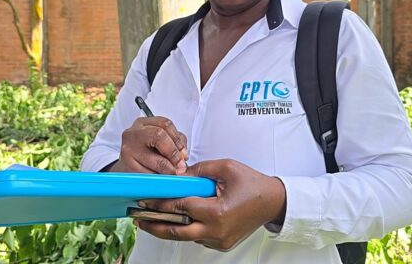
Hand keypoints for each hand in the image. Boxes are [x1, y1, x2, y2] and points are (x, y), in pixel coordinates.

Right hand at [109, 117, 187, 174]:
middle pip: (159, 136)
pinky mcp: (127, 166)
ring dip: (170, 170)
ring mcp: (128, 149)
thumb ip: (175, 142)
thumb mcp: (160, 140)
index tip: (184, 153)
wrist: (127, 165)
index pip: (165, 124)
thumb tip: (183, 155)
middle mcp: (133, 133)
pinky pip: (150, 175)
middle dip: (174, 153)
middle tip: (181, 165)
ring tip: (174, 173)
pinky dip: (160, 178)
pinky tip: (162, 178)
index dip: (178, 139)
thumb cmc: (147, 151)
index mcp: (143, 123)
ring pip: (157, 160)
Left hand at [134, 159, 286, 250]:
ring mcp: (219, 240)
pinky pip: (198, 238)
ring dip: (168, 229)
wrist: (273, 202)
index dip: (160, 203)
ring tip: (150, 220)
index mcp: (217, 212)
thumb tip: (179, 176)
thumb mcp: (226, 167)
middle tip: (138, 218)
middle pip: (177, 232)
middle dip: (155, 225)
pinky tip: (174, 222)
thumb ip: (200, 170)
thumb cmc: (253, 184)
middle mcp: (216, 230)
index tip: (145, 199)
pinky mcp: (221, 244)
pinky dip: (186, 230)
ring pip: (186, 237)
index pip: (181, 207)